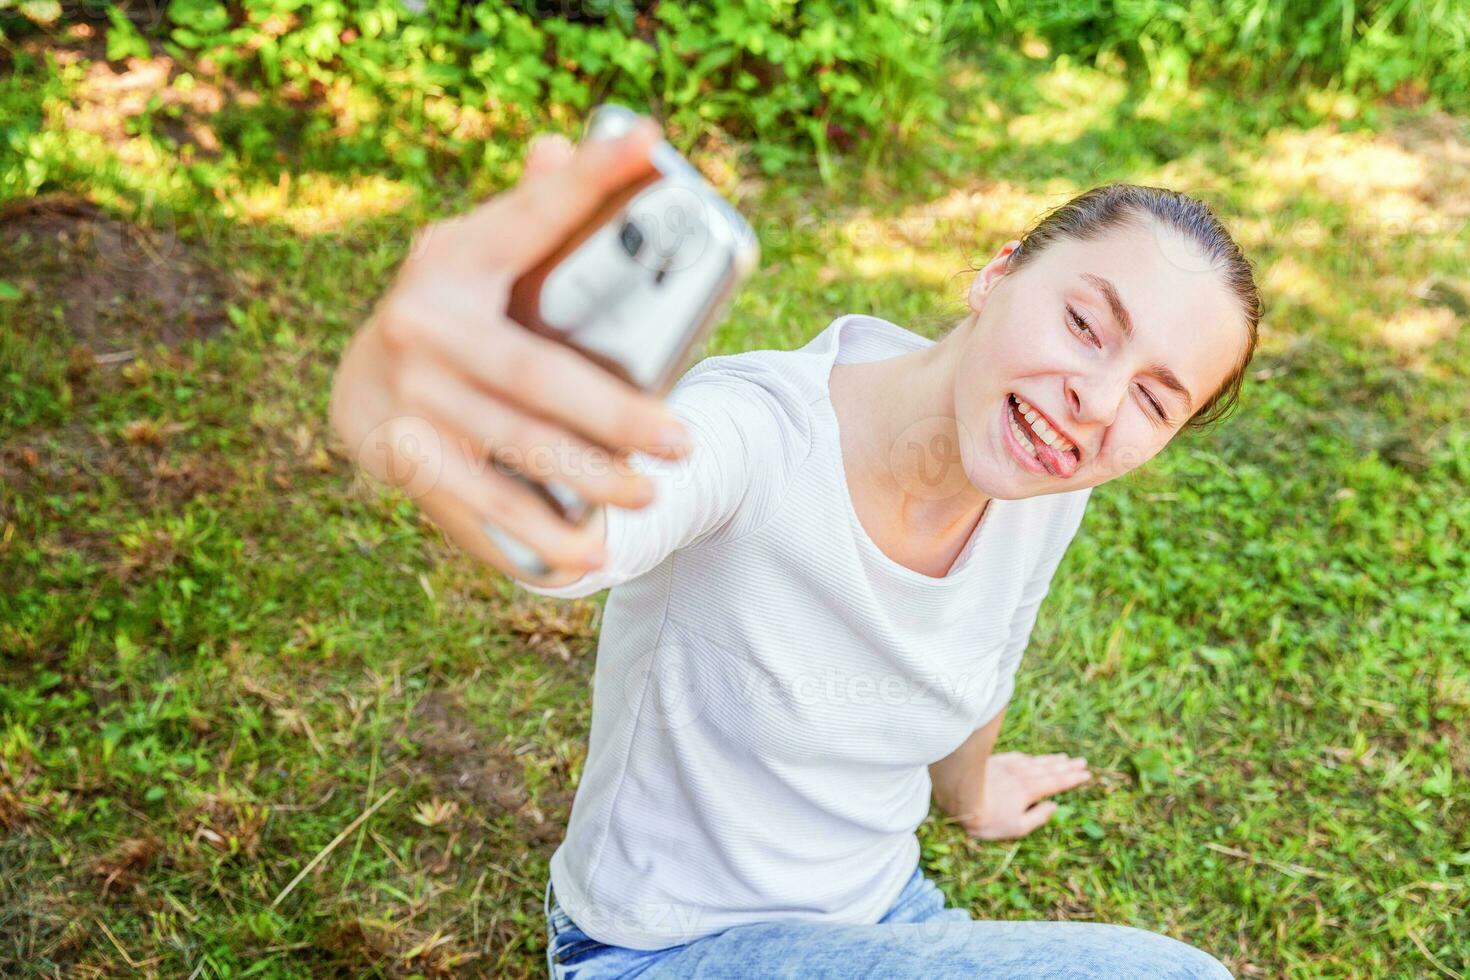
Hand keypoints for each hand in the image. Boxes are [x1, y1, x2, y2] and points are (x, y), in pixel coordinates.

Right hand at [329, 116, 692, 581]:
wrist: (359, 382)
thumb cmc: (456, 312)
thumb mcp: (483, 256)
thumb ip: (531, 211)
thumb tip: (565, 144)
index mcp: (454, 259)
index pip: (531, 215)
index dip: (588, 178)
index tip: (647, 140)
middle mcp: (420, 325)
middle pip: (533, 376)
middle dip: (613, 414)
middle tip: (680, 442)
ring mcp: (404, 398)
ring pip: (509, 450)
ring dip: (584, 482)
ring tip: (645, 501)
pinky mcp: (397, 458)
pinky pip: (472, 508)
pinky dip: (530, 537)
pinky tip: (580, 558)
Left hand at [961, 751, 1091, 839]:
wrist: (959, 796)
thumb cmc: (988, 818)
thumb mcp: (1016, 827)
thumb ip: (1038, 817)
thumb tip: (1054, 806)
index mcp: (1030, 790)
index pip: (1057, 782)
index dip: (1072, 779)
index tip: (1086, 775)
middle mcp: (1023, 774)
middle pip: (1050, 769)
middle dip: (1067, 766)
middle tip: (1082, 762)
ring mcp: (1009, 766)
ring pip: (1036, 761)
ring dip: (1052, 760)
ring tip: (1064, 758)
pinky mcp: (996, 762)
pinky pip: (1019, 757)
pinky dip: (1031, 757)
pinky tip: (1033, 758)